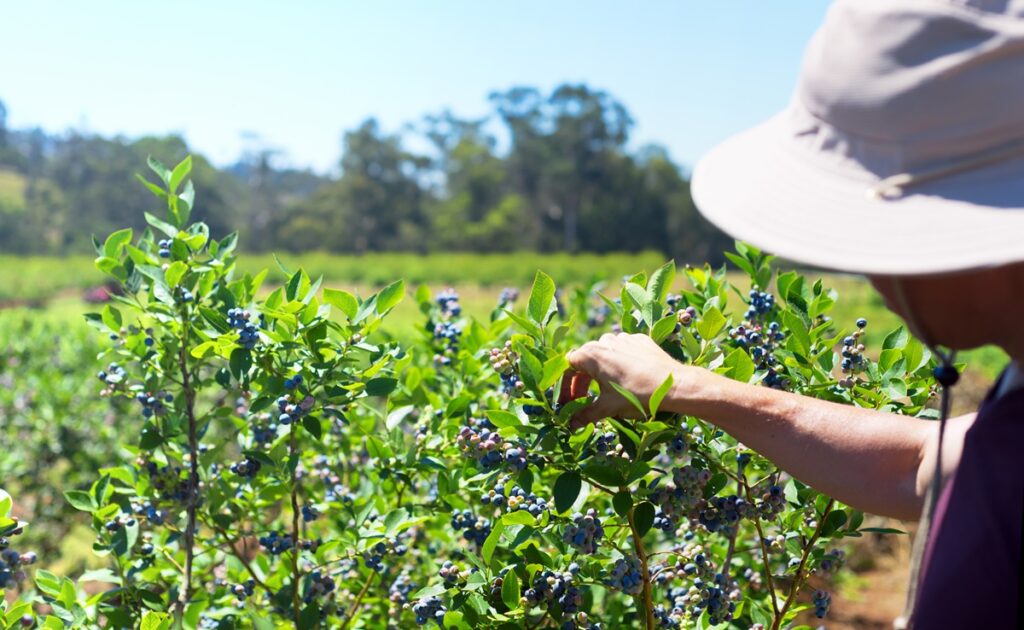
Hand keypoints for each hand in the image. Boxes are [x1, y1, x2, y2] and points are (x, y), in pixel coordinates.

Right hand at [562, 333, 682, 428]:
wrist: (674, 384)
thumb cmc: (637, 395)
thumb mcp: (608, 407)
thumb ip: (586, 414)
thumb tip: (571, 424)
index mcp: (592, 354)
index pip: (568, 367)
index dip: (566, 386)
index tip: (568, 402)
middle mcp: (605, 341)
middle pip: (585, 361)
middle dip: (581, 382)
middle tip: (582, 400)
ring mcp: (624, 338)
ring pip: (604, 354)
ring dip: (600, 373)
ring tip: (605, 390)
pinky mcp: (640, 341)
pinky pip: (622, 351)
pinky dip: (619, 364)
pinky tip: (626, 379)